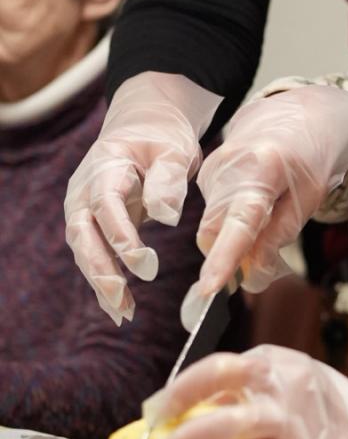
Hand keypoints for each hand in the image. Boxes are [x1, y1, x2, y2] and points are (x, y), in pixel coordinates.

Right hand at [64, 73, 221, 324]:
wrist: (143, 127)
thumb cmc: (161, 138)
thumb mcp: (173, 150)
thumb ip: (168, 180)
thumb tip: (167, 218)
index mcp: (104, 167)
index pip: (106, 205)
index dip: (121, 235)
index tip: (144, 263)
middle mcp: (84, 190)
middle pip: (83, 233)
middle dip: (100, 268)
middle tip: (122, 298)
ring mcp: (83, 209)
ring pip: (83, 250)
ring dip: (101, 282)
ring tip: (124, 312)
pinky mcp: (92, 225)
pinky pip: (93, 256)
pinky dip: (105, 282)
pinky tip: (120, 309)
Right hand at [187, 84, 347, 317]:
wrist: (296, 116)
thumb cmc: (309, 157)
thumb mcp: (308, 198)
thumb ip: (278, 236)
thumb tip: (252, 275)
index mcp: (262, 169)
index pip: (239, 223)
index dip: (224, 259)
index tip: (209, 288)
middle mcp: (228, 167)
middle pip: (214, 231)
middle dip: (227, 257)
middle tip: (256, 264)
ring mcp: (212, 169)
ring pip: (213, 225)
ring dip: (233, 238)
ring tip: (266, 217)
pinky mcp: (206, 173)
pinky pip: (214, 211)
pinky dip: (231, 221)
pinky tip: (254, 203)